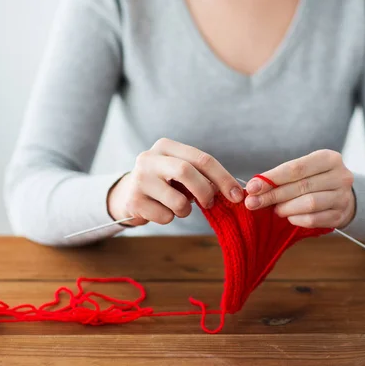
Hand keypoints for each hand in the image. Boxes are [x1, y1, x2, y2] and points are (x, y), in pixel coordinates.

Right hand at [107, 138, 243, 226]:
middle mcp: (149, 158)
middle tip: (210, 203)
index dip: (223, 178)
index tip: (238, 195)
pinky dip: (170, 218)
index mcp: (166, 146)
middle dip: (205, 191)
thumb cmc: (164, 183)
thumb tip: (234, 192)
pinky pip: (165, 216)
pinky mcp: (134, 201)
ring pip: (177, 201)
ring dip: (186, 210)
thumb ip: (202, 176)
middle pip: (187, 172)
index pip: (201, 158)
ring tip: (178, 206)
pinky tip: (160, 210)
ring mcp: (139, 179)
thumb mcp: (180, 172)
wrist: (127, 194)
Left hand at [244, 149, 355, 228]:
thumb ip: (281, 177)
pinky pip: (314, 220)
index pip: (296, 168)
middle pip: (301, 186)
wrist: (342, 197)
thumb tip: (253, 188)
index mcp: (329, 158)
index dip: (272, 179)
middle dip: (273, 195)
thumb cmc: (314, 180)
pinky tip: (288, 217)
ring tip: (275, 210)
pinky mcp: (340, 215)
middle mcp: (340, 176)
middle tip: (253, 203)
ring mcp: (343, 197)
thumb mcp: (302, 171)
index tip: (251, 187)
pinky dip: (296, 219)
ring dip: (286, 208)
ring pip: (309, 203)